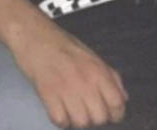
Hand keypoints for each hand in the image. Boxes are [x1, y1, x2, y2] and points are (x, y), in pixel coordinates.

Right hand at [10, 21, 127, 127]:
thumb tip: (123, 98)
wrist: (33, 34)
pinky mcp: (47, 93)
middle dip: (94, 118)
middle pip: (99, 118)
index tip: (108, 114)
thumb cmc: (61, 43)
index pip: (117, 104)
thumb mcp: (91, 55)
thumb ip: (111, 76)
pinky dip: (60, 119)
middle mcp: (85, 80)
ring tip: (71, 108)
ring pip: (80, 123)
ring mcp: (66, 88)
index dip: (115, 114)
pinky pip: (60, 121)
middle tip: (85, 108)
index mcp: (98, 70)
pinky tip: (58, 108)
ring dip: (76, 119)